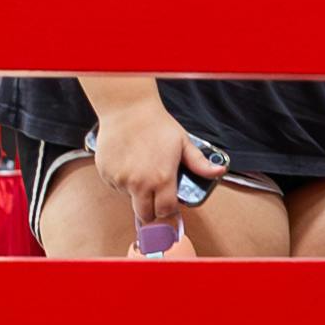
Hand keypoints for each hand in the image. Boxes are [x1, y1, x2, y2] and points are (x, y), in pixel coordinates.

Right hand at [92, 89, 196, 212]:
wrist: (128, 108)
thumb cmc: (155, 124)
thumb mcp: (183, 143)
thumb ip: (200, 163)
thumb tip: (218, 171)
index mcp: (162, 179)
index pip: (165, 212)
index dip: (168, 210)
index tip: (167, 204)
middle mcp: (140, 184)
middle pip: (145, 215)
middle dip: (150, 210)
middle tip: (153, 195)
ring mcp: (121, 180)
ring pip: (129, 198)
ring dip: (134, 191)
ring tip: (140, 168)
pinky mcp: (106, 174)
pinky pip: (115, 185)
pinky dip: (121, 179)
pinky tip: (127, 162)